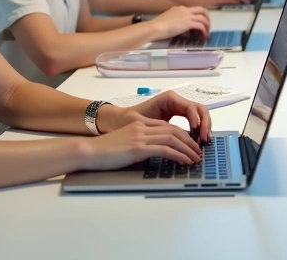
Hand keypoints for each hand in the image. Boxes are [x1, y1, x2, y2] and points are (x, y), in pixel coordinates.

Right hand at [83, 119, 203, 169]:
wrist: (89, 151)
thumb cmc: (104, 151)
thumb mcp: (126, 143)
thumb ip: (141, 143)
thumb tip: (155, 153)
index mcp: (140, 125)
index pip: (167, 127)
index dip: (182, 135)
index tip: (191, 145)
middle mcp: (142, 127)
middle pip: (174, 131)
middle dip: (189, 142)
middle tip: (198, 152)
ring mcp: (141, 136)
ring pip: (173, 139)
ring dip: (187, 149)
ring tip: (195, 159)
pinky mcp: (139, 147)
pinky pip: (165, 149)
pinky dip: (179, 155)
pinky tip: (185, 161)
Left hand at [130, 90, 212, 141]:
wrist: (118, 121)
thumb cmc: (127, 120)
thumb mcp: (141, 122)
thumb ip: (158, 128)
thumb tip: (175, 136)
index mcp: (169, 99)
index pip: (190, 107)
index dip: (197, 120)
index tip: (197, 133)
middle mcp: (177, 101)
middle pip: (200, 109)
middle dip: (205, 124)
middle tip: (205, 140)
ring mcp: (179, 107)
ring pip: (200, 115)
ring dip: (205, 127)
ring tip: (204, 142)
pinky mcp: (178, 115)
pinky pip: (194, 120)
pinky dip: (199, 129)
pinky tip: (197, 140)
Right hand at [148, 6, 210, 38]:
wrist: (154, 27)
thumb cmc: (157, 26)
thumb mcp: (168, 21)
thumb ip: (176, 22)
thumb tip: (183, 30)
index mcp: (179, 8)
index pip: (193, 9)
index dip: (199, 15)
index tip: (200, 22)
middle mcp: (184, 10)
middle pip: (202, 9)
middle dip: (207, 17)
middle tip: (208, 26)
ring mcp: (186, 16)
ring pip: (203, 18)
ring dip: (207, 26)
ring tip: (207, 34)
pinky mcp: (188, 23)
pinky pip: (200, 26)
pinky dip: (204, 31)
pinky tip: (203, 37)